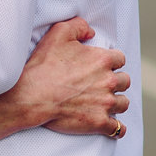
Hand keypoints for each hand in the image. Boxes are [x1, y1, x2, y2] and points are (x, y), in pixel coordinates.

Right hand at [10, 17, 130, 136]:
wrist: (31, 96)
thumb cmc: (42, 66)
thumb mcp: (58, 34)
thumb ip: (78, 26)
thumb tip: (91, 33)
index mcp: (103, 60)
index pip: (119, 59)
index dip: (109, 61)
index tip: (99, 66)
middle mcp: (109, 81)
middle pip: (124, 81)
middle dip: (115, 82)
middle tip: (100, 84)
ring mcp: (106, 103)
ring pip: (123, 103)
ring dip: (116, 103)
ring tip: (104, 103)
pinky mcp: (99, 122)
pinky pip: (118, 128)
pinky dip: (117, 128)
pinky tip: (113, 127)